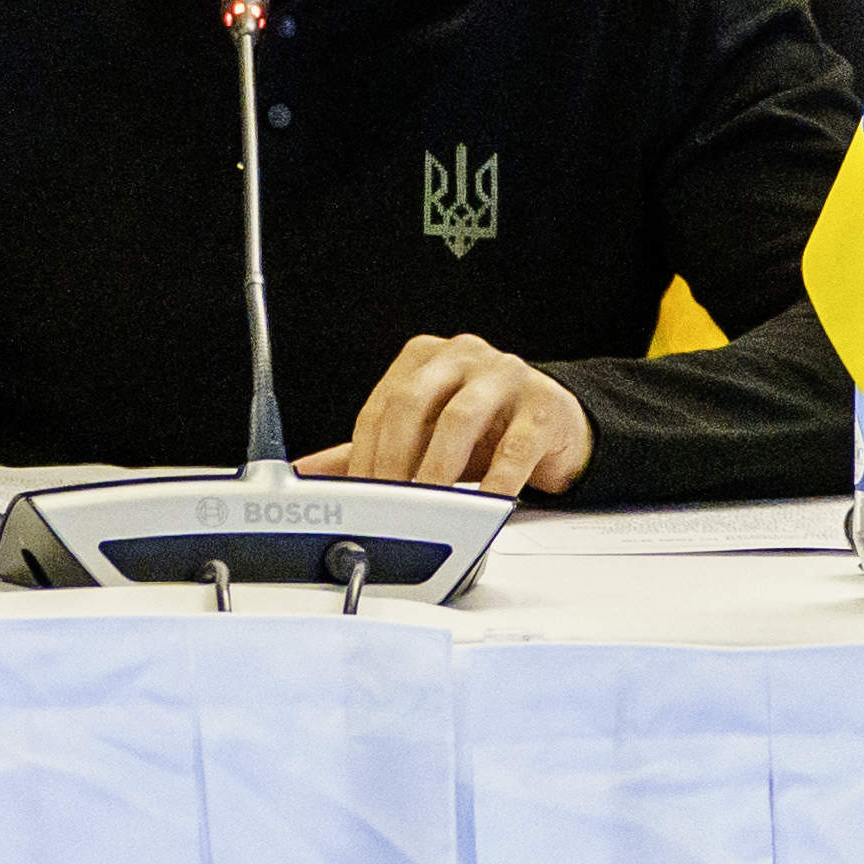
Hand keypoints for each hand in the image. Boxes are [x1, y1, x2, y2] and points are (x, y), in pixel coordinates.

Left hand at [297, 332, 589, 496]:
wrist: (555, 424)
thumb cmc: (485, 427)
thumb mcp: (426, 432)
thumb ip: (372, 449)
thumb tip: (308, 472)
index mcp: (425, 357)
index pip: (383, 403)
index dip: (366, 453)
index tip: (361, 496)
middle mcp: (463, 356)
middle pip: (414, 402)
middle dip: (395, 458)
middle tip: (390, 504)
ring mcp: (505, 377)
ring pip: (461, 419)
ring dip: (438, 469)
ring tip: (429, 507)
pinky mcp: (544, 408)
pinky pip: (515, 447)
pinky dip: (495, 481)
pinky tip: (484, 507)